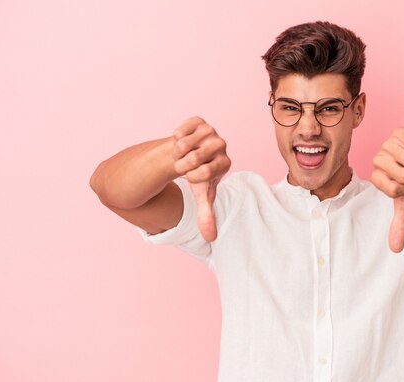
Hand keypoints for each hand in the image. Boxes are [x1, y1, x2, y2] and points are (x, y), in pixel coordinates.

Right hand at [171, 116, 230, 241]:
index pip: (205, 172)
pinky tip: (181, 140)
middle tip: (183, 165)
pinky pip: (183, 128)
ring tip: (182, 154)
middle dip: (183, 164)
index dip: (192, 176)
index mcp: (225, 164)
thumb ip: (207, 215)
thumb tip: (210, 238)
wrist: (189, 156)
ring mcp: (211, 132)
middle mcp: (222, 146)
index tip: (191, 176)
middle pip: (196, 156)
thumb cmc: (197, 177)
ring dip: (178, 150)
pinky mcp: (200, 121)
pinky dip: (177, 135)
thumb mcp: (201, 195)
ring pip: (186, 143)